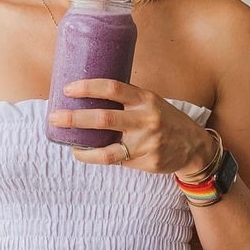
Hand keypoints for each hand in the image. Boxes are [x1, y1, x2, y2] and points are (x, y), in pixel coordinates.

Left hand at [47, 78, 215, 172]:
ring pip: (107, 149)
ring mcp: (147, 143)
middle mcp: (146, 119)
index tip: (67, 89)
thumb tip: (87, 94)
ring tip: (66, 142)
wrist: (194, 146)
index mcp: (146, 99)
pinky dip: (96, 157)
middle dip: (75, 118)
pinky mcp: (147, 162)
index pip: (113, 88)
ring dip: (82, 147)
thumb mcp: (151, 102)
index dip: (88, 87)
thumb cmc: (164, 119)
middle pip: (104, 118)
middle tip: (54, 117)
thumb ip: (126, 99)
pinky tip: (83, 153)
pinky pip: (116, 161)